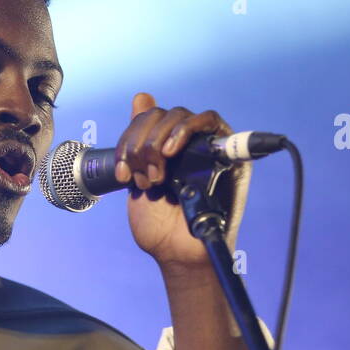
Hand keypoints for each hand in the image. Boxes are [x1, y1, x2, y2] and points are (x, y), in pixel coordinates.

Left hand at [114, 93, 252, 272]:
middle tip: (141, 176)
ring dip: (160, 138)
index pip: (145, 120)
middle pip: (161, 114)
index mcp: (161, 149)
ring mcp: (206, 146)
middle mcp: (184, 144)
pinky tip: (172, 151)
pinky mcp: (228, 153)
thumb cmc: (158, 224)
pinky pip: (212, 121)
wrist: (176, 252)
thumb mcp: (137, 179)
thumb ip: (137, 143)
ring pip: (181, 115)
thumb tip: (141, 97)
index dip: (129, 140)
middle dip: (142, 142)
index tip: (122, 171)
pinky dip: (187, 129)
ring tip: (156, 173)